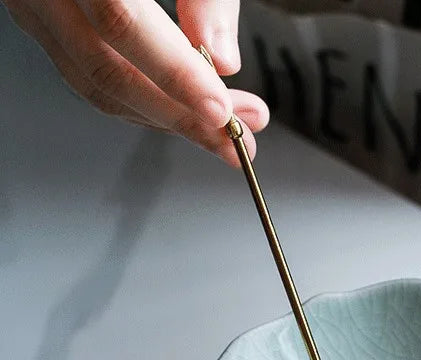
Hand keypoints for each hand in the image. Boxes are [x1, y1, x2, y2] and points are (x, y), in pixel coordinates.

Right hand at [3, 0, 268, 165]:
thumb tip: (222, 60)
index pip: (121, 21)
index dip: (175, 75)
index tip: (222, 111)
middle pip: (106, 68)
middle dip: (182, 115)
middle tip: (238, 136)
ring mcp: (33, 0)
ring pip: (95, 83)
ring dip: (166, 118)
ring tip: (222, 129)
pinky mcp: (40, 14)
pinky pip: (88, 74)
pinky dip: (140, 100)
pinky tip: (181, 109)